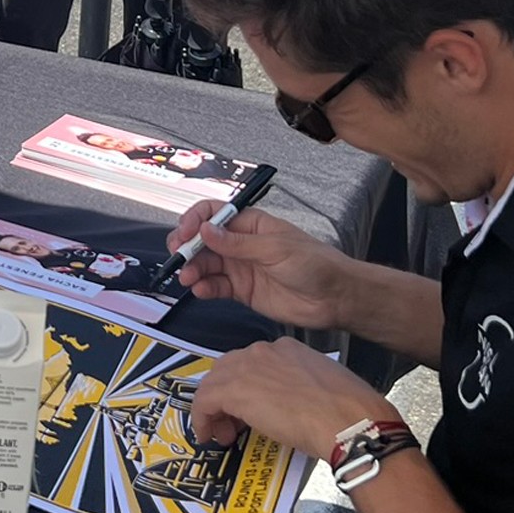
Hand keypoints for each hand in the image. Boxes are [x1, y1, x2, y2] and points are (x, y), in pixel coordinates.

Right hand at [165, 204, 352, 331]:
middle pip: (204, 240)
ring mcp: (240, 267)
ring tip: (188, 277)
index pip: (214, 214)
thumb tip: (206, 230)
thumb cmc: (315, 263)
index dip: (196, 221)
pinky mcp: (242, 290)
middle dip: (188, 246)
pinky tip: (201, 290)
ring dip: (193, 269)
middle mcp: (242, 244)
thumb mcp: (275, 248)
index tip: (186, 233)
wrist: (334, 297)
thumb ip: (238, 243)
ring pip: (206, 264)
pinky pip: (216, 286)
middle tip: (178, 256)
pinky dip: (204, 287)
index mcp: (251, 224)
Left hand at [190, 337, 401, 458]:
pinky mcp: (234, 390)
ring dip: (214, 409)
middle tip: (233, 423)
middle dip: (225, 396)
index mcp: (286, 348)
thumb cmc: (346, 412)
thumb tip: (288, 405)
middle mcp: (263, 351)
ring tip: (224, 433)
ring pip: (213, 383)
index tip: (250, 410)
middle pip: (227, 369)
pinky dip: (202, 419)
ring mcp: (246, 367)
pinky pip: (204, 401)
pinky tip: (208, 435)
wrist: (348, 421)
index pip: (252, 363)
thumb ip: (297, 388)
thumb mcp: (320, 388)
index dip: (245, 387)